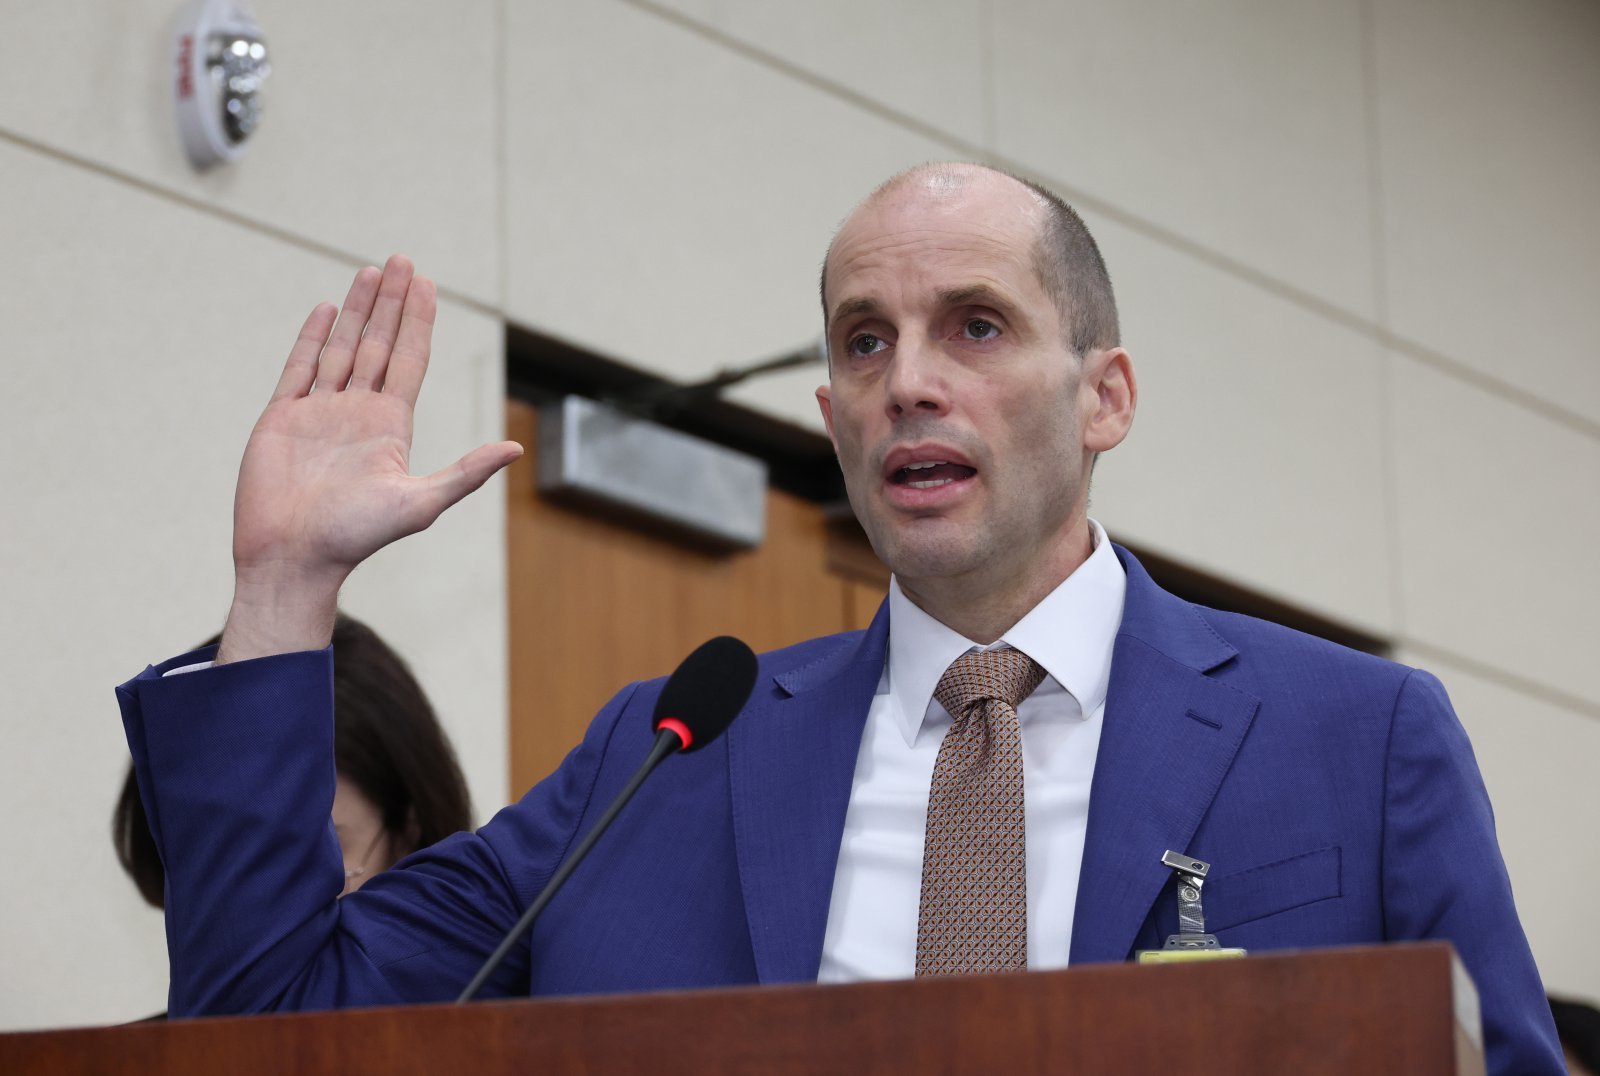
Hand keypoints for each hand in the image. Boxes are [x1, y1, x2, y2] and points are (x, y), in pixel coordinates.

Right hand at [218, 256, 522, 662]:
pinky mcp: (281, 420)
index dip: (418, 321)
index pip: (410, 360)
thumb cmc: (356, 538)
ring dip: (357, 310)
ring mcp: (319, 413)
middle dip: (391, 302)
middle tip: (402, 259)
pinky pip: (299, 368)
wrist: (292, 559)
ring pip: (342, 348)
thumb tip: (515, 449)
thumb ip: (465, 473)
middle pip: (379, 344)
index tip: (426, 283)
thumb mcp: (420, 503)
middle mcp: (358, 413)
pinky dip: (313, 338)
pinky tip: (327, 309)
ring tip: (370, 271)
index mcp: (391, 426)